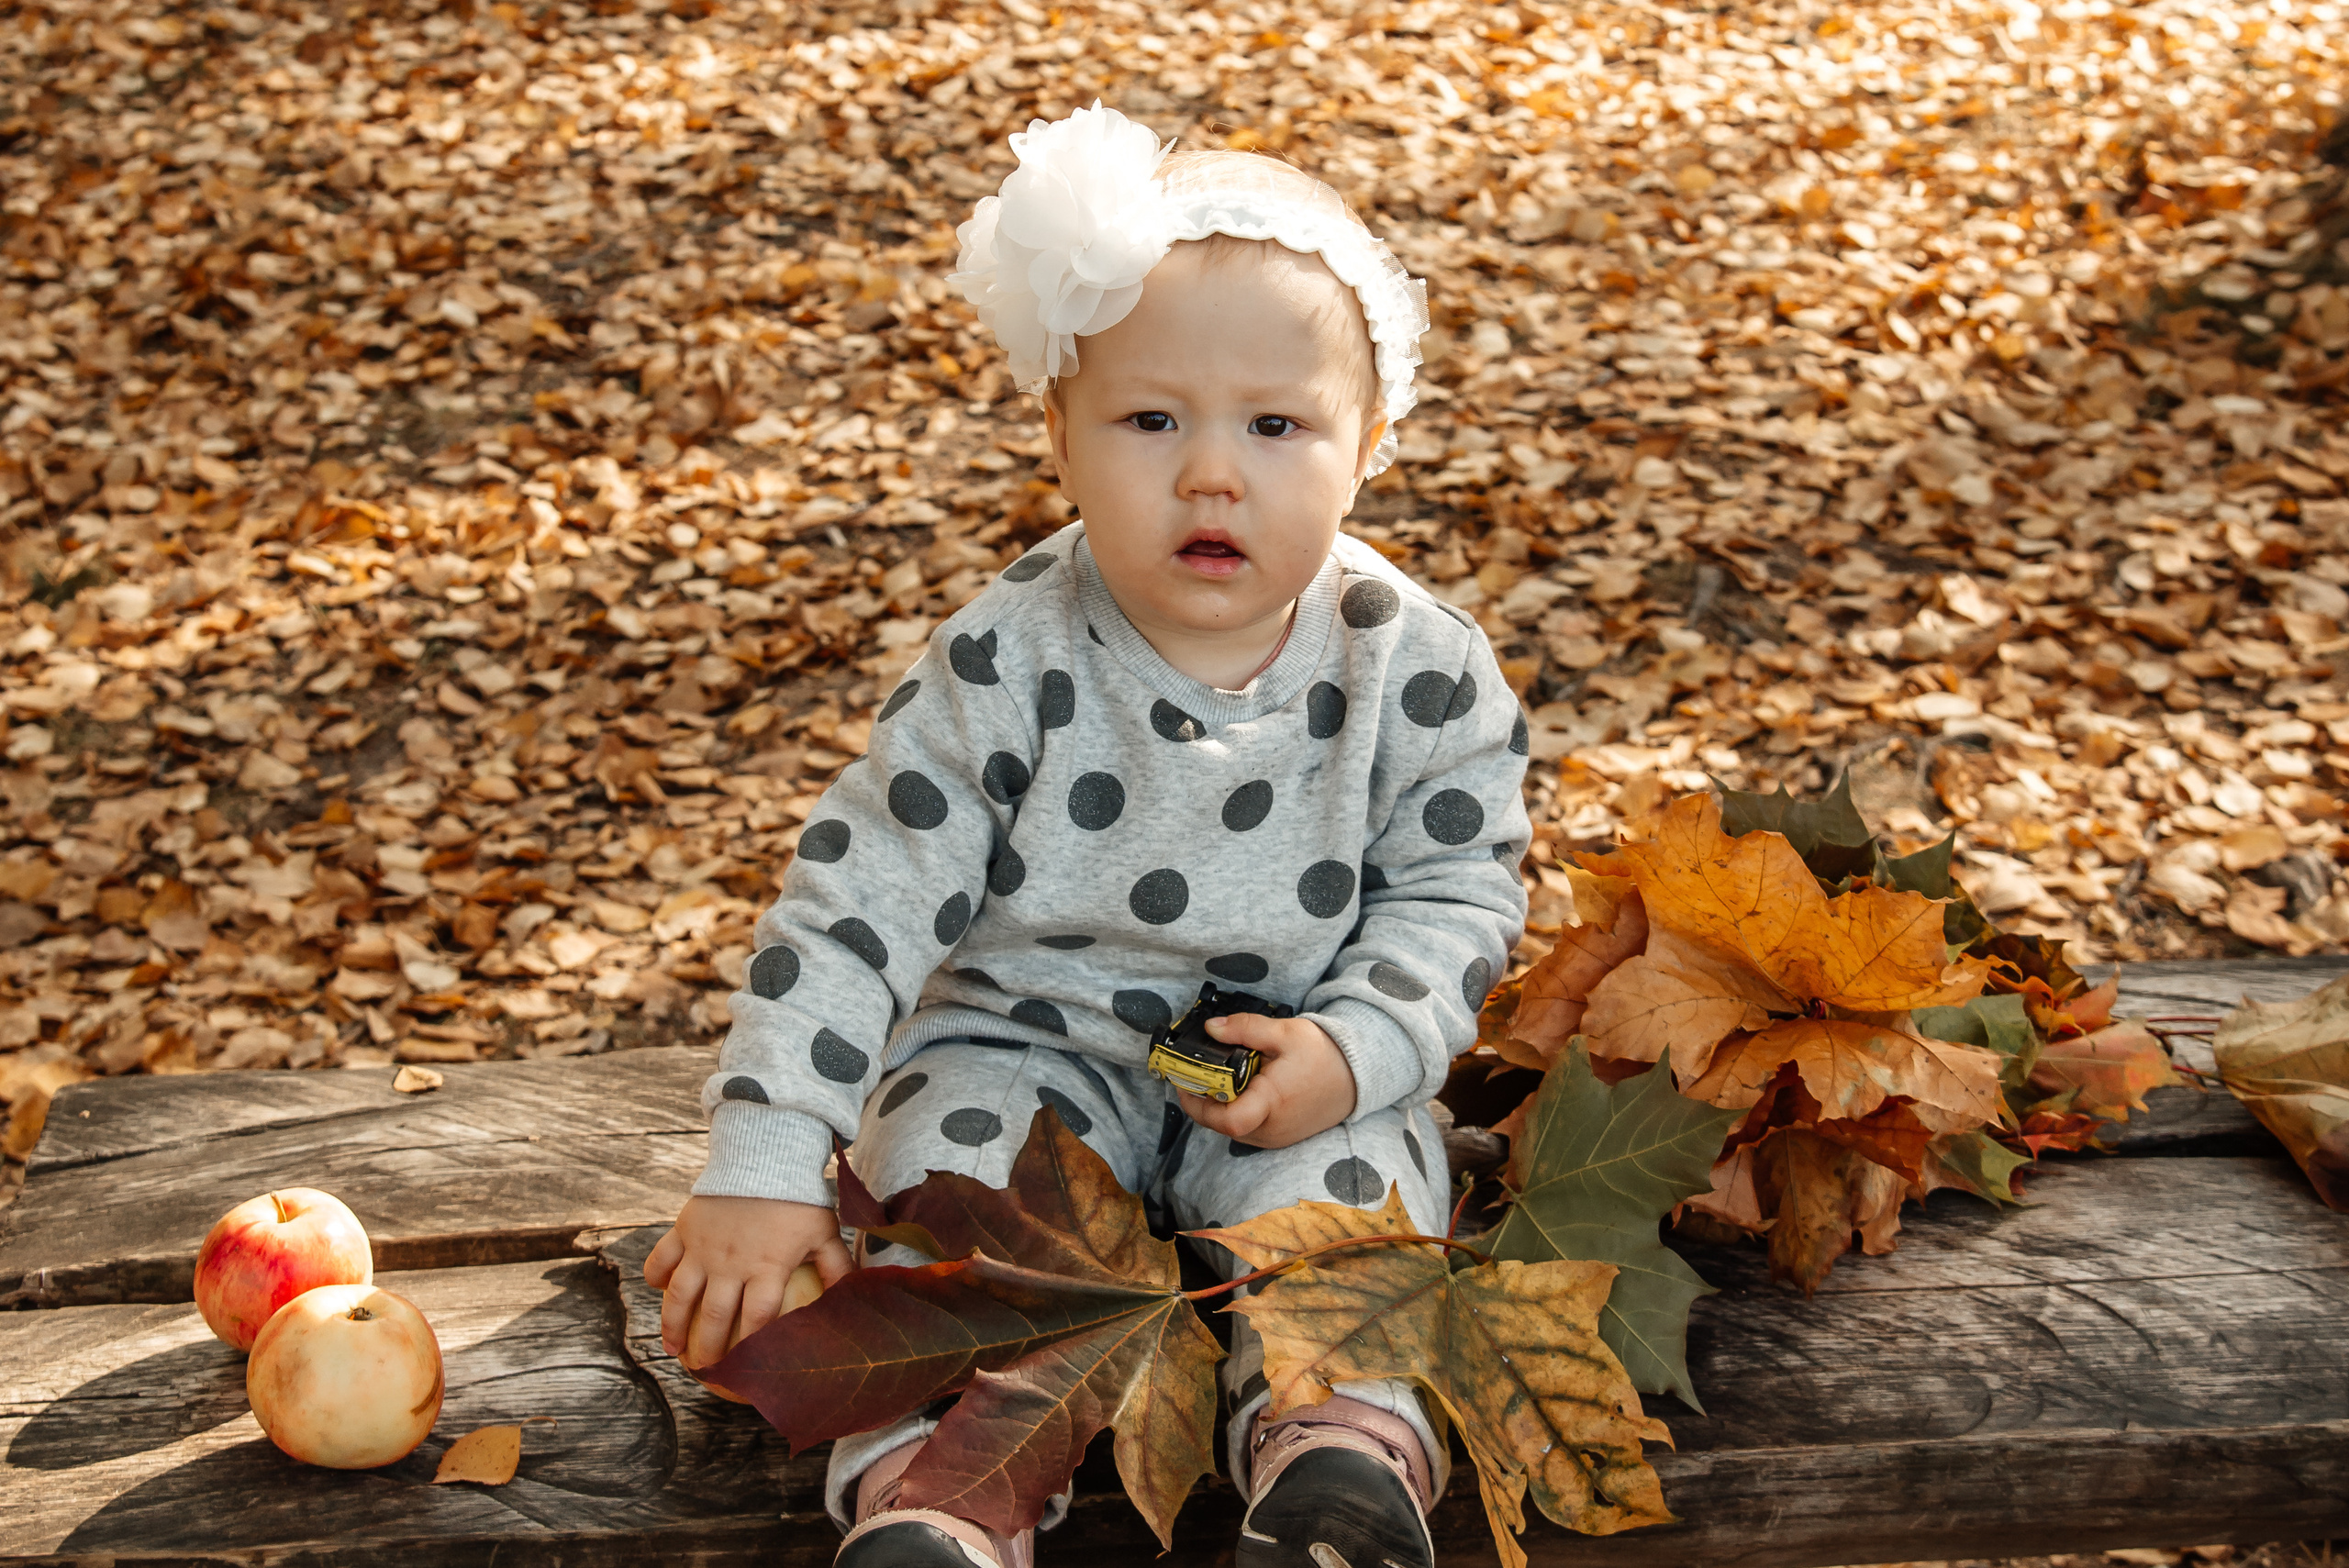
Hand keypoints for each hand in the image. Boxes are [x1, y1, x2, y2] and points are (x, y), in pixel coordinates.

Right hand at [644, 1195, 853, 1372]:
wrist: (766, 1152)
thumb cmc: (799, 1196)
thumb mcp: (823, 1232)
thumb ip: (836, 1267)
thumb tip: (854, 1299)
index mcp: (767, 1268)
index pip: (758, 1319)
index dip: (751, 1347)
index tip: (746, 1368)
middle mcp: (732, 1264)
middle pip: (716, 1317)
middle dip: (709, 1349)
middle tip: (704, 1369)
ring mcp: (704, 1248)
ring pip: (681, 1296)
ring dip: (674, 1325)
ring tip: (672, 1348)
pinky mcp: (684, 1229)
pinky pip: (662, 1257)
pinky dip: (655, 1275)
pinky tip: (656, 1289)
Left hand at [1177, 1014, 1356, 1149]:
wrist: (1357, 1077)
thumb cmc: (1324, 1055)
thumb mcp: (1286, 1033)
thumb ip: (1245, 1029)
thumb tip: (1211, 1029)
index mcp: (1271, 1103)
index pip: (1226, 1119)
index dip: (1197, 1102)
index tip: (1185, 1079)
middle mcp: (1271, 1129)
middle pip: (1220, 1124)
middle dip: (1202, 1098)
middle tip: (1195, 1071)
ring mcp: (1275, 1138)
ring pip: (1231, 1128)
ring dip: (1218, 1105)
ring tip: (1218, 1076)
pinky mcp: (1279, 1139)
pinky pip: (1246, 1129)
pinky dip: (1235, 1110)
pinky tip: (1239, 1088)